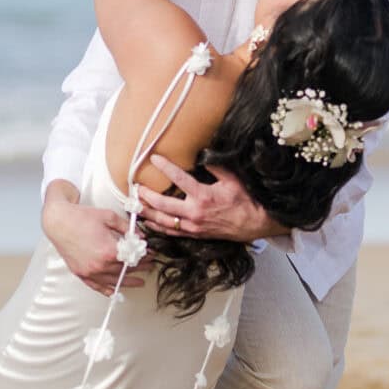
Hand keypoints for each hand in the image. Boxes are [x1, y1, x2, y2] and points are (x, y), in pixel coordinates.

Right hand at [42, 193, 147, 293]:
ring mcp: (89, 271)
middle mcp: (100, 265)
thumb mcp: (109, 217)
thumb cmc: (81, 217)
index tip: (151, 255)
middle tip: (149, 265)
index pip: (133, 258)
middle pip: (125, 270)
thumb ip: (127, 228)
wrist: (58, 221)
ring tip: (140, 282)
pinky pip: (96, 286)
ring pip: (114, 281)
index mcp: (109, 251)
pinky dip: (107, 290)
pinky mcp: (81, 273)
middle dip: (140, 267)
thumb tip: (140, 236)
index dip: (145, 257)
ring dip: (128, 282)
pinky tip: (115, 291)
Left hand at [137, 158, 284, 242]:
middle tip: (136, 188)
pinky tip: (148, 223)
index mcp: (203, 196)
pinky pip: (171, 232)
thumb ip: (216, 166)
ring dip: (148, 213)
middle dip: (147, 196)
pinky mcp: (194, 234)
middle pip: (163, 204)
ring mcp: (193, 225)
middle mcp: (195, 212)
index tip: (154, 158)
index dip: (165, 167)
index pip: (179, 178)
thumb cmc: (245, 201)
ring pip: (164, 221)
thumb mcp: (232, 180)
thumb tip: (203, 153)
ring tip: (135, 206)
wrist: (253, 223)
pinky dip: (157, 227)